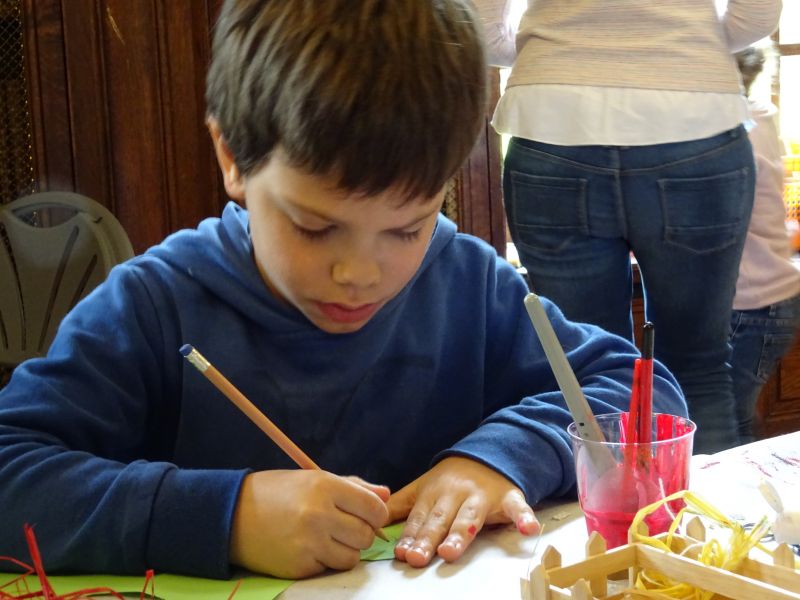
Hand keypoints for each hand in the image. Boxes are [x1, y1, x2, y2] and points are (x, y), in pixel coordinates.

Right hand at [229, 470, 388, 577]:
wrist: (232, 514)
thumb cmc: (278, 492)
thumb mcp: (314, 479)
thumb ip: (354, 487)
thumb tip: (386, 495)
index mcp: (325, 486)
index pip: (374, 508)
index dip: (376, 514)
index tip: (366, 515)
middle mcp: (318, 514)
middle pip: (366, 535)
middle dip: (360, 533)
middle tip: (342, 527)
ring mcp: (308, 543)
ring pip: (352, 557)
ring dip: (345, 550)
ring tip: (325, 538)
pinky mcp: (299, 566)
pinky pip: (330, 568)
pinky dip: (325, 561)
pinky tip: (308, 548)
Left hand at [386, 456, 538, 566]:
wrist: (487, 455)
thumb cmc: (450, 480)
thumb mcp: (423, 488)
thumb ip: (401, 505)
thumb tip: (374, 521)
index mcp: (434, 493)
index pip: (420, 517)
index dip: (411, 535)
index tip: (402, 553)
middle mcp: (456, 494)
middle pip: (441, 520)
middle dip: (428, 538)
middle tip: (418, 557)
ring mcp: (483, 496)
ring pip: (470, 517)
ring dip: (460, 534)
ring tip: (450, 551)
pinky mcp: (509, 498)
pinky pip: (518, 508)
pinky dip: (524, 518)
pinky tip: (528, 530)